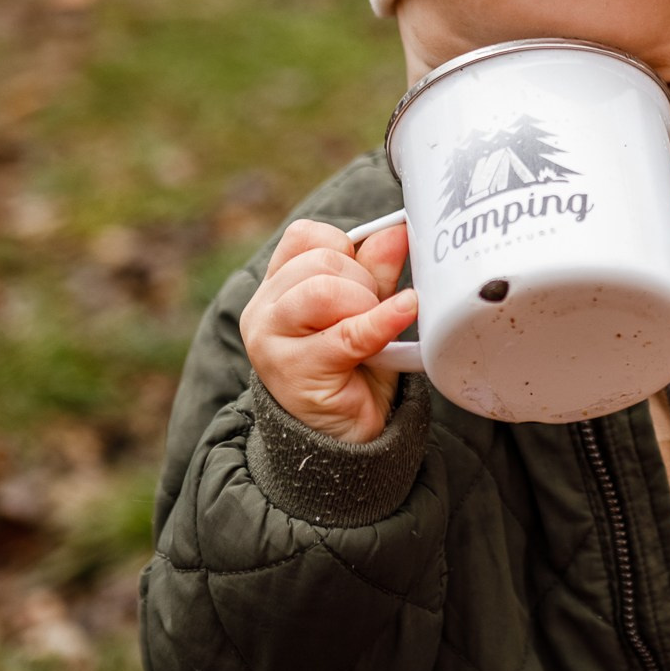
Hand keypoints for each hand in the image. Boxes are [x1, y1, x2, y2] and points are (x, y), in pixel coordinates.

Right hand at [240, 219, 417, 443]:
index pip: (304, 236)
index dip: (344, 247)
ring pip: (325, 290)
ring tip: (369, 333)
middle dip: (362, 282)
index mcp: (276, 288)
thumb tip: (398, 229)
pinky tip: (406, 310)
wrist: (343, 441)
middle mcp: (264, 310)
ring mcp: (271, 341)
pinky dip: (382, 319)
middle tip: (370, 315)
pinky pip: (347, 332)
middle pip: (321, 262)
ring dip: (364, 305)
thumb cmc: (351, 371)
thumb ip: (376, 271)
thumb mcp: (365, 311)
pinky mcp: (294, 370)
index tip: (361, 278)